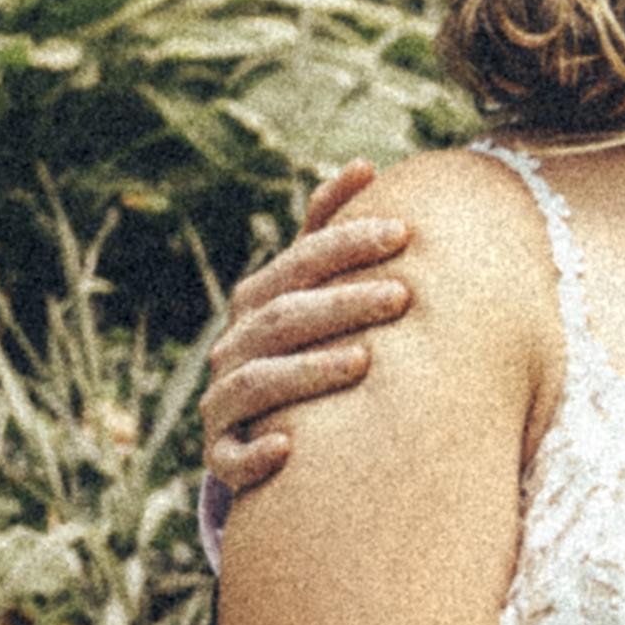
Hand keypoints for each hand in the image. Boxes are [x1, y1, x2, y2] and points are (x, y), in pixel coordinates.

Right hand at [198, 164, 421, 515]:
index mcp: (258, 302)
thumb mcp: (310, 290)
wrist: (264, 430)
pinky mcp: (220, 457)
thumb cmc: (305, 346)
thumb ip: (329, 234)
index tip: (404, 232)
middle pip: (282, 318)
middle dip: (342, 303)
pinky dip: (254, 454)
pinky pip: (229, 459)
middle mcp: (234, 347)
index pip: (300, 263)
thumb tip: (363, 165)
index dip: (347, 244)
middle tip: (404, 295)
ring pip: (257, 383)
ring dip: (308, 371)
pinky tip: (289, 447)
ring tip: (365, 362)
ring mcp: (223, 402)